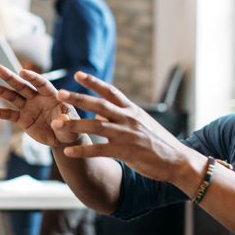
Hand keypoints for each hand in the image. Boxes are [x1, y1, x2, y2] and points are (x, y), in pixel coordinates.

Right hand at [0, 64, 80, 147]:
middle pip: (22, 86)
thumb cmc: (71, 128)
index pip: (41, 83)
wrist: (63, 138)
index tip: (22, 71)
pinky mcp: (23, 119)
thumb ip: (66, 121)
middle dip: (10, 77)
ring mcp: (29, 107)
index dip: (32, 77)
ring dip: (1, 91)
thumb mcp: (72, 126)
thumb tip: (60, 120)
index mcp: (51, 95)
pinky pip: (10, 115)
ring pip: (13, 97)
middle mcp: (38, 98)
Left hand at [51, 72, 206, 186]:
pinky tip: (69, 151)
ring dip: (75, 124)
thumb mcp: (141, 123)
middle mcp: (129, 119)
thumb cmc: (158, 142)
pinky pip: (100, 150)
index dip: (93, 82)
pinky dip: (83, 150)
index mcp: (132, 110)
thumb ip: (120, 116)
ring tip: (56, 124)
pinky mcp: (127, 152)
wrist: (178, 160)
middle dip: (78, 98)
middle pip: (99, 104)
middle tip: (59, 93)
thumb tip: (98, 111)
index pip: (111, 91)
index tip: (77, 74)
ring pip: (96, 126)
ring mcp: (128, 135)